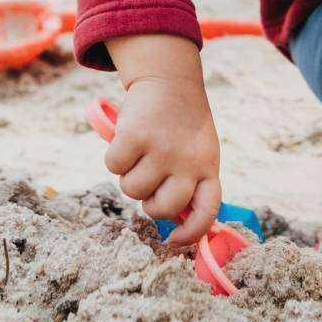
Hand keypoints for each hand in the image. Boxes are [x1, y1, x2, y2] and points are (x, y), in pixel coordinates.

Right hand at [104, 34, 221, 245]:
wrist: (169, 79)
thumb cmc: (182, 123)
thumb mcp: (198, 150)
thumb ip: (190, 181)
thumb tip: (174, 222)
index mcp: (207, 166)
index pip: (207, 211)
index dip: (192, 233)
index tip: (174, 241)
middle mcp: (187, 161)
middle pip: (162, 209)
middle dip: (149, 202)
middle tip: (148, 182)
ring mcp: (162, 149)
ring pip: (133, 190)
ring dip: (129, 176)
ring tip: (139, 153)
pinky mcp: (135, 136)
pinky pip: (114, 166)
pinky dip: (115, 156)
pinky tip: (126, 139)